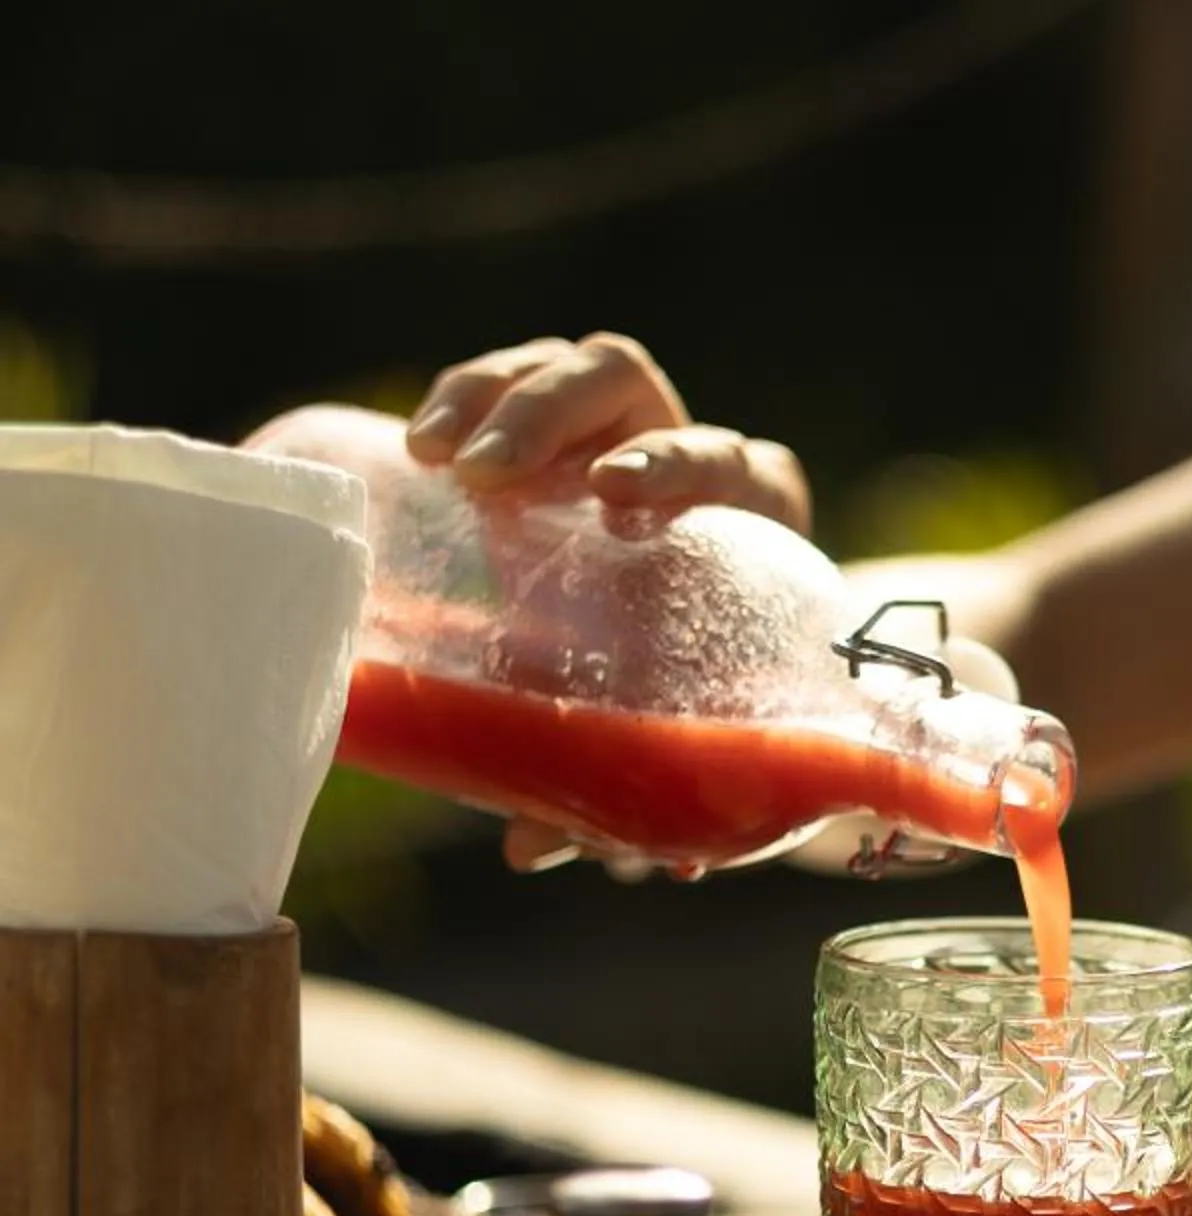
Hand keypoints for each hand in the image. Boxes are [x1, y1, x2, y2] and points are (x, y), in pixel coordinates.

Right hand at [406, 334, 807, 874]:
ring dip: (489, 395)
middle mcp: (684, 454)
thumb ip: (614, 789)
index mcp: (752, 517)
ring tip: (432, 456)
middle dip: (549, 412)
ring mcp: (612, 430)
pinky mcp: (550, 433)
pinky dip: (460, 397)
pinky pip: (504, 384)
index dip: (677, 464)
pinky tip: (416, 447)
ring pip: (558, 368)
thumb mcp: (668, 735)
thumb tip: (527, 848)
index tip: (616, 492)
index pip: (729, 462)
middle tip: (487, 473)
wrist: (694, 658)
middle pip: (623, 381)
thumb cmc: (697, 700)